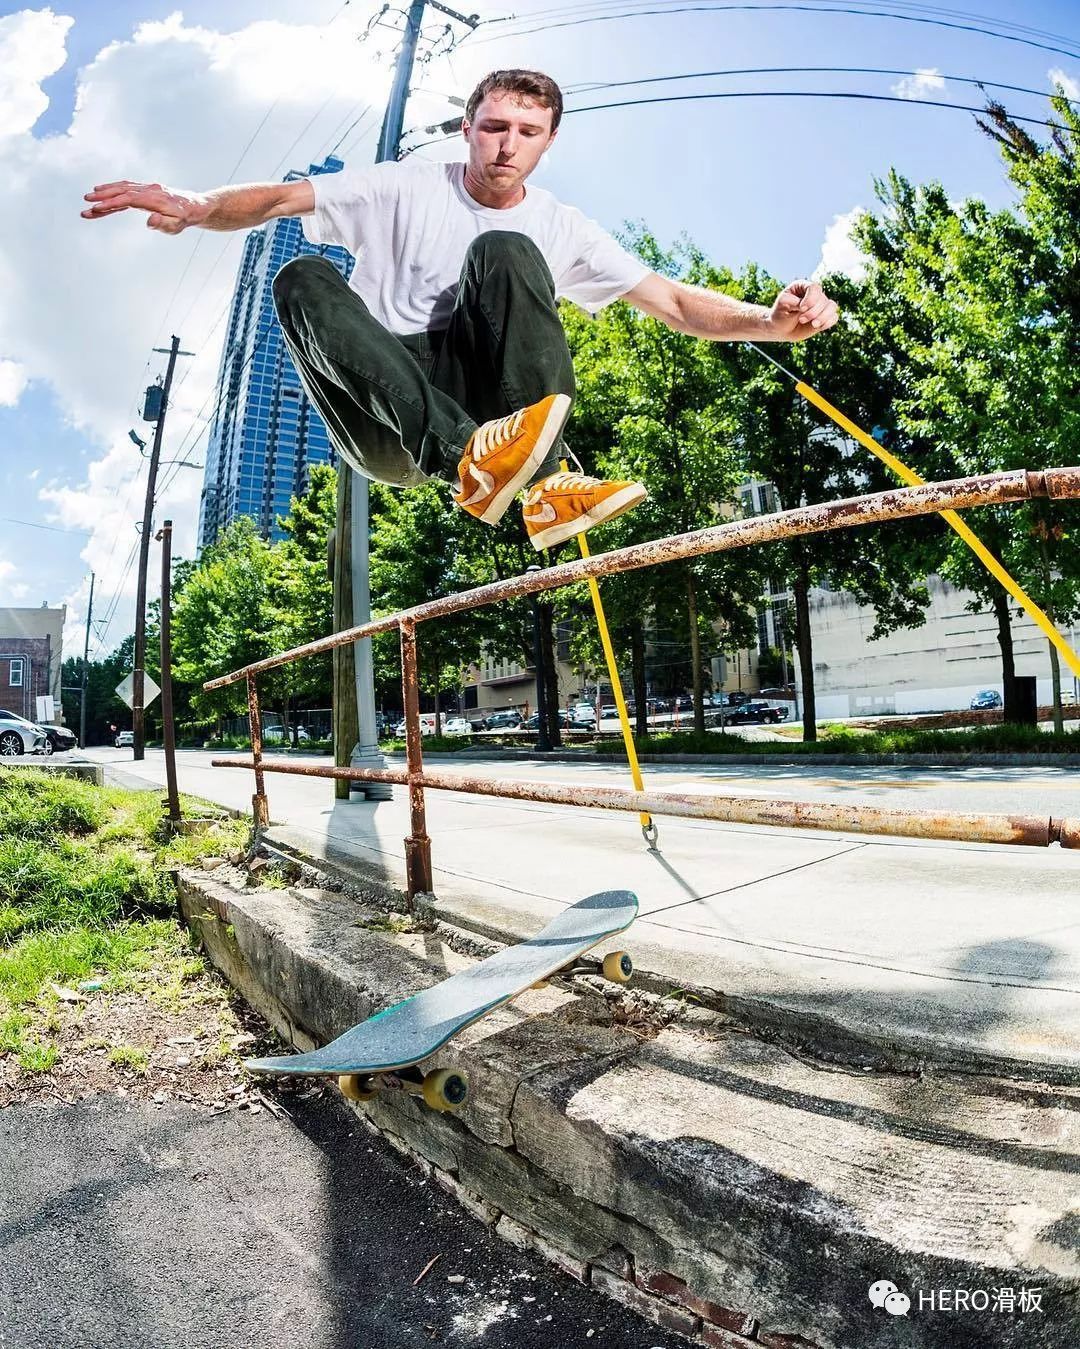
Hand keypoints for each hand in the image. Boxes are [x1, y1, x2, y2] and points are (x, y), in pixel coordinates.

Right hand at [80, 181, 209, 233]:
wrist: (195, 206)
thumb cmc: (184, 218)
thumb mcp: (177, 226)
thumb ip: (163, 224)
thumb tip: (150, 220)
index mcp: (154, 199)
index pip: (128, 200)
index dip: (111, 203)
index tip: (96, 208)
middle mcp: (148, 190)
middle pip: (122, 191)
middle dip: (103, 196)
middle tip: (85, 202)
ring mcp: (146, 188)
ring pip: (122, 187)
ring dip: (105, 191)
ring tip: (89, 197)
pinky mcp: (145, 189)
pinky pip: (126, 187)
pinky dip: (113, 189)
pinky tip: (102, 192)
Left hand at [768, 280, 838, 341]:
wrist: (780, 329)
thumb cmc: (779, 315)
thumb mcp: (782, 305)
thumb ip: (794, 302)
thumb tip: (807, 305)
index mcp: (803, 286)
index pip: (814, 288)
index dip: (811, 299)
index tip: (801, 308)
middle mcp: (814, 294)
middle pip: (823, 299)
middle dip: (813, 312)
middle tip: (801, 320)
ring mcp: (820, 306)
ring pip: (832, 306)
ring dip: (823, 317)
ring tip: (813, 324)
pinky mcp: (824, 317)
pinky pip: (834, 317)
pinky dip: (828, 322)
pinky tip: (817, 327)